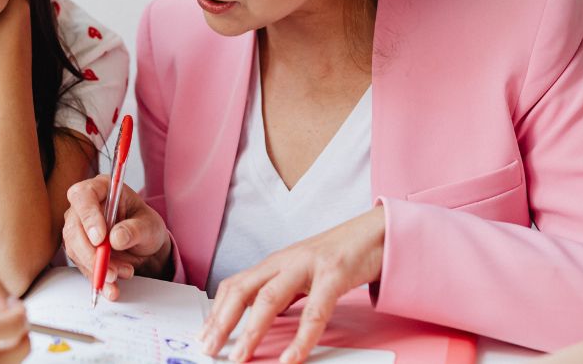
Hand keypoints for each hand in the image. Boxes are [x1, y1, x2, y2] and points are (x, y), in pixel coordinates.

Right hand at [62, 174, 173, 299]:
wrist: (145, 246)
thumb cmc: (146, 226)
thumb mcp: (149, 226)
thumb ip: (135, 229)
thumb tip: (116, 239)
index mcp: (100, 188)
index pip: (83, 195)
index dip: (88, 216)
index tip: (100, 238)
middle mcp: (84, 207)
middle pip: (73, 227)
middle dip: (91, 252)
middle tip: (111, 270)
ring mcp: (78, 229)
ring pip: (75, 249)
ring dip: (96, 267)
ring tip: (123, 274)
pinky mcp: (78, 250)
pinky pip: (81, 265)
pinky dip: (96, 278)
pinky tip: (111, 288)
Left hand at [201, 207, 385, 362]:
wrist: (376, 232)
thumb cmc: (340, 255)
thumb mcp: (303, 273)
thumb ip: (284, 292)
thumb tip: (263, 317)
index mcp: (275, 262)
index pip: (235, 285)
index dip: (217, 311)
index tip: (205, 335)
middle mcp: (285, 261)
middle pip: (241, 289)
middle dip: (222, 321)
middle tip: (210, 348)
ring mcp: (308, 265)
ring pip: (269, 298)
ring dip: (251, 331)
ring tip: (240, 357)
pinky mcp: (334, 274)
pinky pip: (314, 312)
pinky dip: (300, 339)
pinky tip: (290, 358)